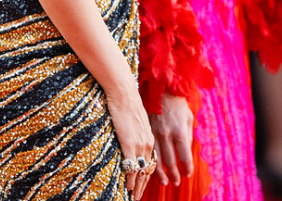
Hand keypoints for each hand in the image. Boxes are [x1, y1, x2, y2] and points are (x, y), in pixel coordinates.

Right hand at [106, 85, 154, 199]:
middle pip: (150, 171)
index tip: (151, 185)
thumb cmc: (131, 101)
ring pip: (141, 171)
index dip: (154, 175)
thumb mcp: (143, 117)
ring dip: (138, 187)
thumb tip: (141, 137)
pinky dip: (130, 179)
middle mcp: (149, 143)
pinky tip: (128, 187)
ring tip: (134, 197)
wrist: (124, 92)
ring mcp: (139, 144)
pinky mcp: (129, 143)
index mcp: (153, 136)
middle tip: (139, 197)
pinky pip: (131, 166)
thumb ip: (143, 130)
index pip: (157, 162)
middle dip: (144, 186)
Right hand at [149, 93, 193, 186]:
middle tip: (177, 182)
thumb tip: (186, 151)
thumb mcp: (188, 117)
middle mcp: (167, 135)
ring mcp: (154, 134)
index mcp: (180, 131)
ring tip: (164, 181)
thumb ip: (188, 135)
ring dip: (161, 173)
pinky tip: (153, 168)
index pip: (184, 157)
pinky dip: (151, 162)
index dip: (187, 168)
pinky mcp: (146, 131)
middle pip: (171, 162)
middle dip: (174, 175)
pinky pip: (148, 151)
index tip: (187, 173)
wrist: (159, 87)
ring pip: (157, 160)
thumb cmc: (177, 102)